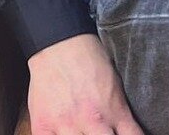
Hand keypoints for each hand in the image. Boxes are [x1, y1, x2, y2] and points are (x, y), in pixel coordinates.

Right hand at [27, 32, 145, 134]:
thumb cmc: (90, 59)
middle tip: (103, 131)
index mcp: (114, 111)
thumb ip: (119, 113)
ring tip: (82, 130)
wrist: (61, 43)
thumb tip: (125, 131)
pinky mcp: (43, 127)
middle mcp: (92, 121)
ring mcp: (66, 126)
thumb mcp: (115, 85)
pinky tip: (62, 133)